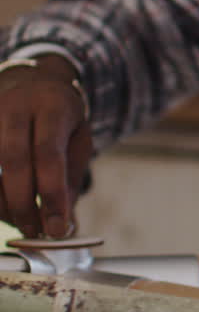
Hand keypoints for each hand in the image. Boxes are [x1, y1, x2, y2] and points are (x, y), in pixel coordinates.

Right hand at [0, 55, 91, 238]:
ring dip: (2, 202)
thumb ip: (71, 179)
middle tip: (35, 232)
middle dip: (23, 203)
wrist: (32, 80)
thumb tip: (64, 225)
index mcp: (52, 107)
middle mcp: (16, 106)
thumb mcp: (78, 139)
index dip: (51, 194)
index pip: (49, 155)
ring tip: (21, 223)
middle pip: (13, 161)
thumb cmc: (61, 118)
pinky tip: (4, 207)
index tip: (57, 227)